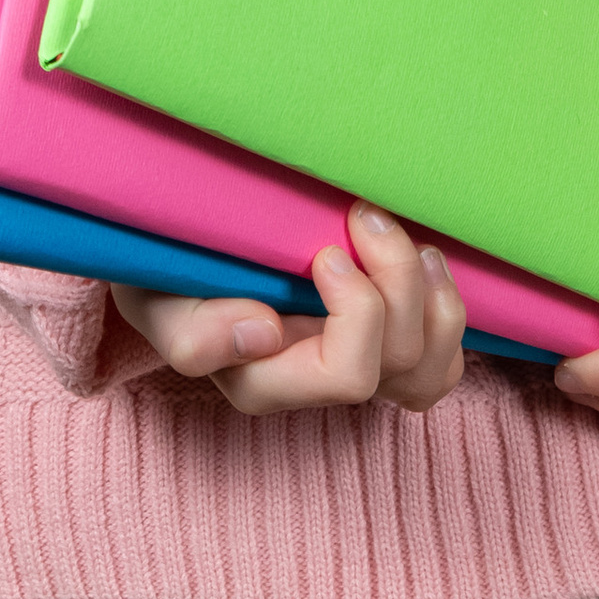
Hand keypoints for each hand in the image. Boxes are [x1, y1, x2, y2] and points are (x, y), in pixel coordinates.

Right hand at [110, 205, 465, 415]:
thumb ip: (192, 332)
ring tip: (404, 238)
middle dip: (396, 279)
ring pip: (430, 368)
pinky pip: (442, 363)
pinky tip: (423, 262)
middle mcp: (315, 383)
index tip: (326, 250)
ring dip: (432, 296)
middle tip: (365, 216)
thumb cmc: (165, 272)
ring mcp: (355, 368)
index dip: (357, 312)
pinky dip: (445, 312)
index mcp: (264, 380)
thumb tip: (263, 334)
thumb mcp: (154, 296)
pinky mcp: (384, 347)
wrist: (175, 246)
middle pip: (398, 362)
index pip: (345, 375)